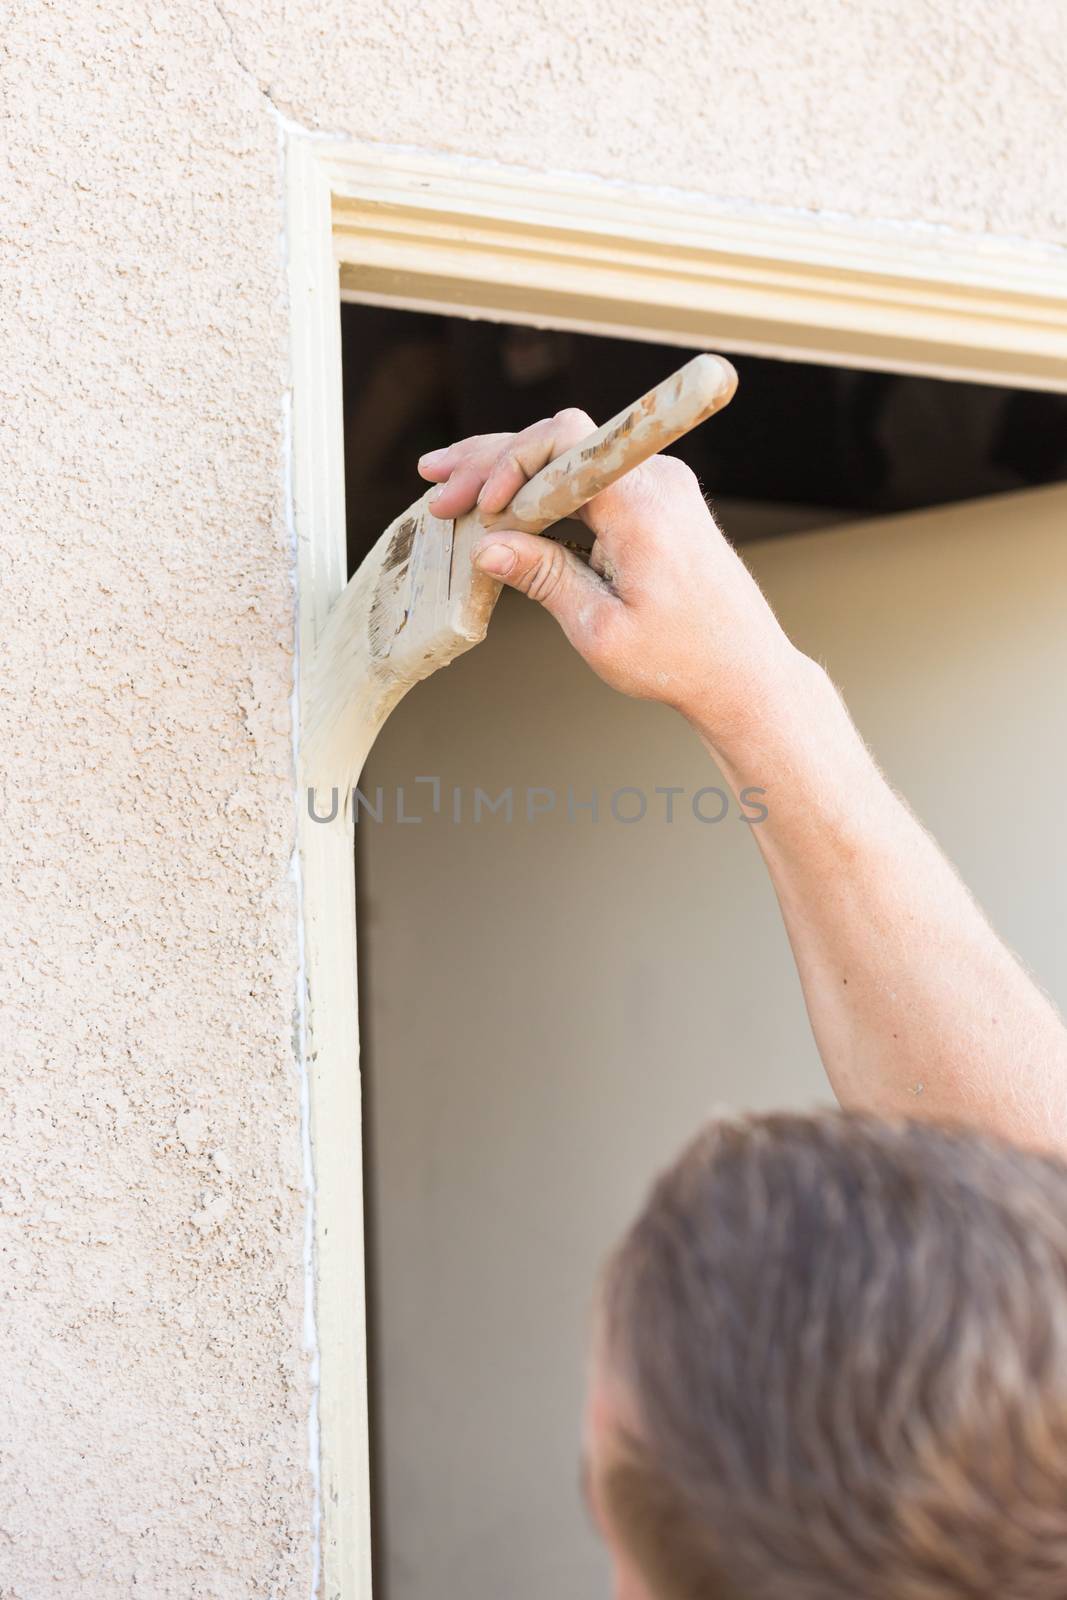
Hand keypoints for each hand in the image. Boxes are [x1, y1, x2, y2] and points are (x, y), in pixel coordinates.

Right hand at [418, 409, 798, 749]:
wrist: (744, 672)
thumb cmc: (681, 660)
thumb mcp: (599, 629)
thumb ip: (543, 578)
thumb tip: (487, 548)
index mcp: (642, 506)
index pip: (564, 441)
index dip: (510, 462)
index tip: (477, 505)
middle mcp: (655, 481)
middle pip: (559, 443)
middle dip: (493, 464)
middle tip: (438, 491)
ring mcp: (658, 487)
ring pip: (570, 458)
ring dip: (510, 471)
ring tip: (449, 483)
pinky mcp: (657, 502)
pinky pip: (589, 479)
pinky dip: (543, 489)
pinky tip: (499, 500)